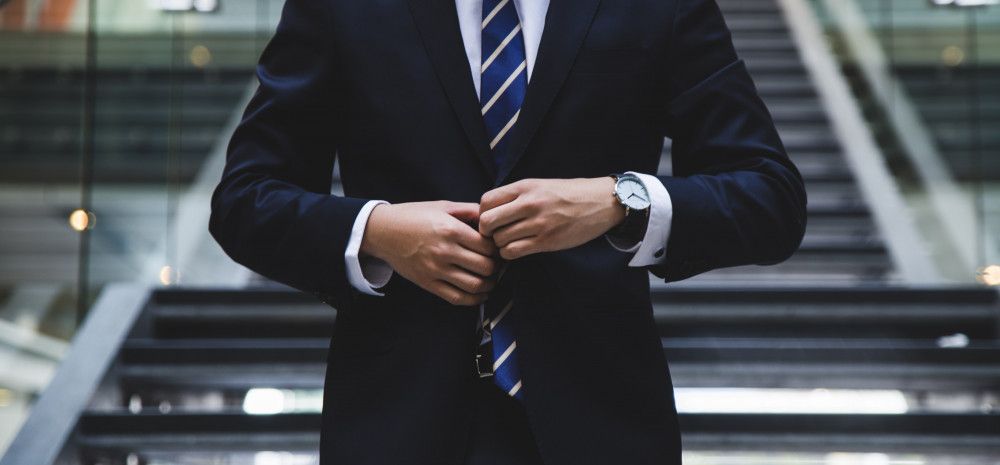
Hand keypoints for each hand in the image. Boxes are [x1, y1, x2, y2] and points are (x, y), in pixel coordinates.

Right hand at [360, 201, 498, 305]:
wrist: (383, 231)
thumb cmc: (414, 216)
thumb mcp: (442, 206)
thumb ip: (469, 210)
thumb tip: (492, 216)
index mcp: (450, 230)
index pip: (487, 246)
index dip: (498, 249)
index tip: (497, 248)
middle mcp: (444, 251)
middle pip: (485, 267)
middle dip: (496, 267)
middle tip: (497, 264)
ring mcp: (436, 270)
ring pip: (474, 285)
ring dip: (489, 285)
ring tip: (491, 279)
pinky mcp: (428, 283)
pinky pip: (457, 298)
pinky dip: (474, 300)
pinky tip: (480, 294)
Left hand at [479, 178, 624, 259]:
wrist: (600, 202)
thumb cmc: (568, 194)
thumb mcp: (540, 185)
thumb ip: (515, 196)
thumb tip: (489, 211)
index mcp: (525, 187)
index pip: (485, 201)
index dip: (482, 213)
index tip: (491, 219)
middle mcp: (529, 203)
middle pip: (487, 222)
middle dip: (487, 231)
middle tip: (496, 234)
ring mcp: (538, 223)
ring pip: (499, 240)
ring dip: (500, 244)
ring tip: (510, 241)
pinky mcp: (546, 241)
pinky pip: (513, 252)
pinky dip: (510, 253)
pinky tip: (518, 249)